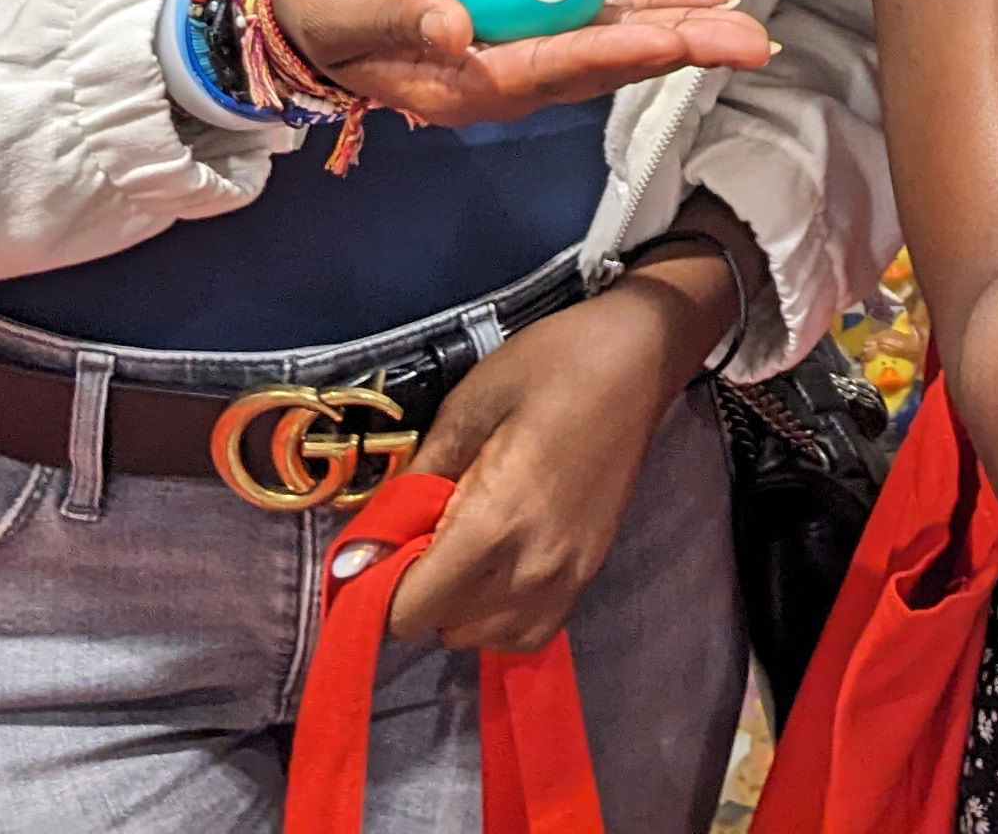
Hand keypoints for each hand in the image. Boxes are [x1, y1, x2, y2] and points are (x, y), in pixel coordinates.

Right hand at [267, 0, 768, 128]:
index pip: (550, 68)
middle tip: (749, 43)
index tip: (672, 46)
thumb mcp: (345, 11)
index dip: (614, 56)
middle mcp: (507, 69)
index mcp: (463, 81)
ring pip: (614, 36)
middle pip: (603, 62)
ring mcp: (524, 36)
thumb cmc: (322, 9)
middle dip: (677, 50)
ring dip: (680, 28)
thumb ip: (399, 22)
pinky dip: (651, 2)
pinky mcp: (528, 5)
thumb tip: (455, 33)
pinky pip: (600, 8)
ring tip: (746, 23)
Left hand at [384, 270, 723, 653]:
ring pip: (483, 639)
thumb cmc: (551, 365)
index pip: (413, 609)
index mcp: (496, 522)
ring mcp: (568, 578)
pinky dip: (499, 620)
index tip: (373, 548)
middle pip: (443, 628)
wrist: (641, 358)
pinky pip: (528, 633)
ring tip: (455, 547)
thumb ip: (413, 482)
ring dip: (455, 607)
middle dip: (415, 591)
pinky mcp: (590, 575)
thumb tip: (356, 553)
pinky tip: (493, 571)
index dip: (379, 588)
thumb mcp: (467, 406)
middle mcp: (534, 568)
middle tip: (417, 532)